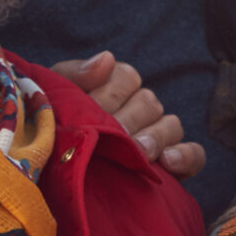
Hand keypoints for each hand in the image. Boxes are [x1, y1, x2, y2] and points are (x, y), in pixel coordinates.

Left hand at [54, 52, 205, 179]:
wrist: (41, 177)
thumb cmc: (47, 131)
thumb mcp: (51, 98)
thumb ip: (74, 75)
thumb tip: (107, 59)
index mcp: (112, 88)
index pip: (127, 77)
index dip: (112, 93)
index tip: (92, 109)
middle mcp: (138, 110)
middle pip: (149, 103)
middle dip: (128, 120)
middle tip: (112, 137)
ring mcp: (156, 138)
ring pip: (172, 126)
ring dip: (155, 137)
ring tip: (138, 152)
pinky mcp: (171, 169)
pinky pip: (195, 155)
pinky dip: (186, 156)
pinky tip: (168, 162)